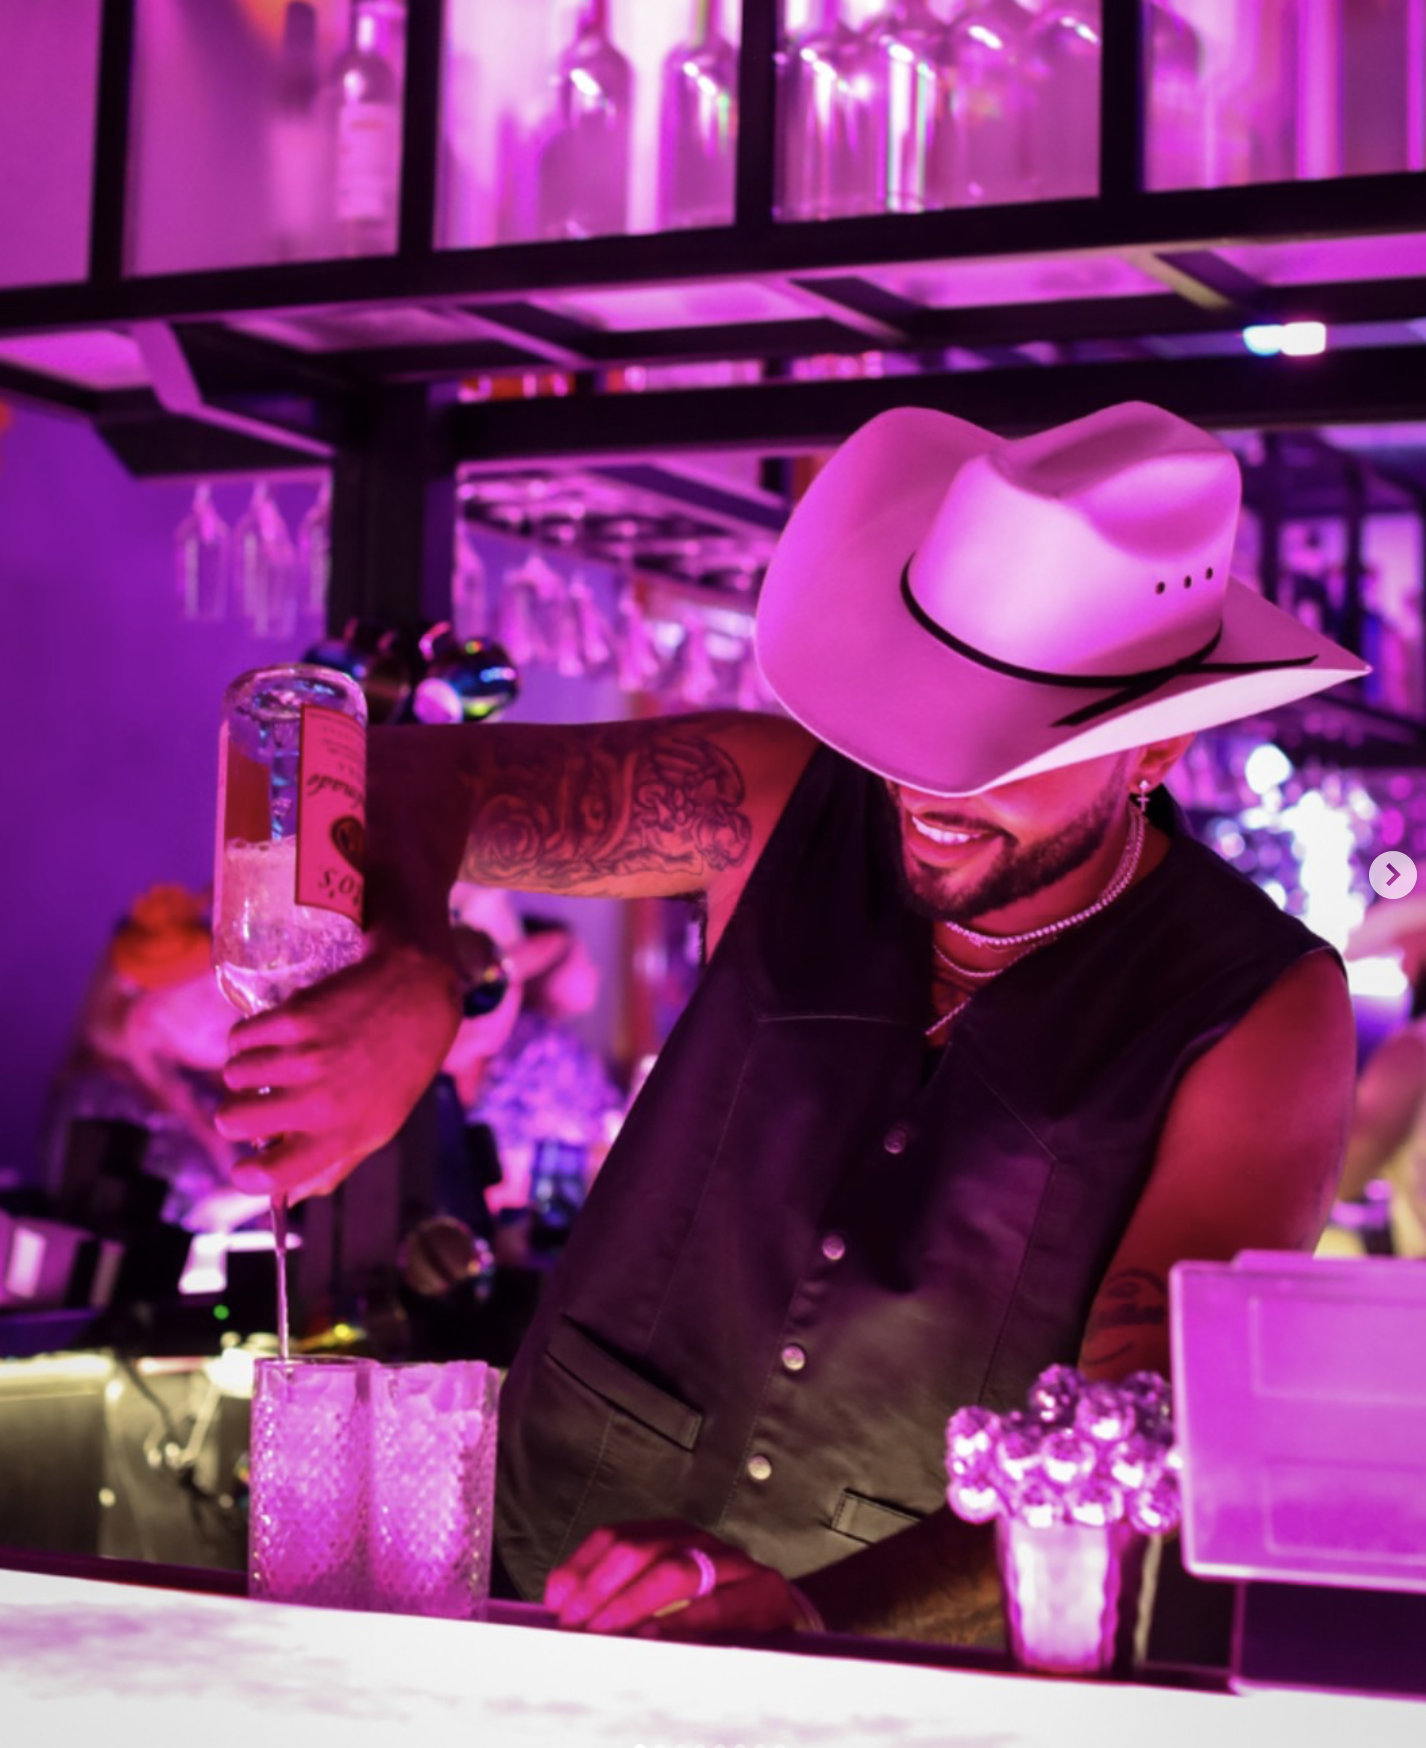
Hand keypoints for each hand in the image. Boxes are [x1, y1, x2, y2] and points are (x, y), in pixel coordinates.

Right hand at [214, 933, 461, 1203]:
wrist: (419, 995)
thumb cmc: (400, 1066)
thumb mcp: (381, 1124)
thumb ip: (333, 1164)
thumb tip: (289, 1197)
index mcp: (343, 1134)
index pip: (273, 1175)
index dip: (246, 1178)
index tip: (245, 1169)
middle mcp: (321, 1101)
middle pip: (231, 1121)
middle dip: (236, 1114)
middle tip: (258, 1102)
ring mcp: (305, 1057)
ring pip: (232, 1076)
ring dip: (246, 1071)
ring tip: (277, 1062)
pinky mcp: (295, 1017)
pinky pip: (239, 1038)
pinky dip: (249, 1037)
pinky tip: (276, 1036)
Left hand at [543, 1520, 809, 1639]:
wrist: (784, 1620)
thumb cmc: (711, 1614)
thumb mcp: (663, 1598)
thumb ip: (618, 1597)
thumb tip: (558, 1607)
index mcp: (668, 1534)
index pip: (615, 1537)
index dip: (581, 1567)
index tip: (555, 1605)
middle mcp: (697, 1538)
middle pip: (639, 1549)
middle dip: (599, 1589)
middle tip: (574, 1626)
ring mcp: (731, 1561)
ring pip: (674, 1570)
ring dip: (632, 1604)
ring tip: (605, 1633)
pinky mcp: (762, 1590)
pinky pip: (716, 1605)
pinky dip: (682, 1623)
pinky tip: (655, 1640)